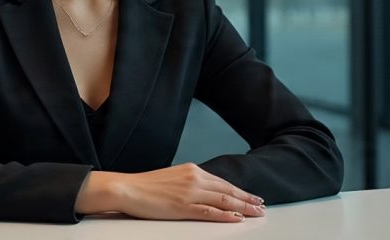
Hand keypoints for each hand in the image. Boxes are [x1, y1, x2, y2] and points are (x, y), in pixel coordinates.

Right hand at [76, 163, 264, 221]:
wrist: (127, 188)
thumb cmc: (146, 186)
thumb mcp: (173, 178)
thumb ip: (190, 183)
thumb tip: (204, 192)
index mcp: (192, 170)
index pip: (222, 182)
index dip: (239, 191)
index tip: (252, 197)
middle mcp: (194, 178)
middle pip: (228, 191)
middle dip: (247, 199)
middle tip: (262, 206)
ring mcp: (190, 192)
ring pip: (223, 200)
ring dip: (243, 207)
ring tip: (256, 213)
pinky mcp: (183, 206)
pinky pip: (209, 212)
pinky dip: (225, 215)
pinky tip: (236, 218)